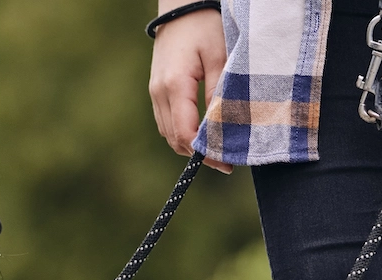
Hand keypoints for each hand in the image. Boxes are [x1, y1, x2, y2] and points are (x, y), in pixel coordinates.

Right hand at [148, 0, 232, 172]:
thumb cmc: (204, 27)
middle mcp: (159, 93)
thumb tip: (221, 128)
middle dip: (198, 154)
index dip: (205, 153)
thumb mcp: (220, 57)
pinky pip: (167, 121)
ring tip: (215, 150)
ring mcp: (154, 92)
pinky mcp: (157, 90)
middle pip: (174, 139)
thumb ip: (219, 93)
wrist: (181, 8)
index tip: (226, 163)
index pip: (185, 134)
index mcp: (175, 86)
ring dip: (189, 145)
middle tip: (225, 161)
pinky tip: (202, 133)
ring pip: (168, 133)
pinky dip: (182, 132)